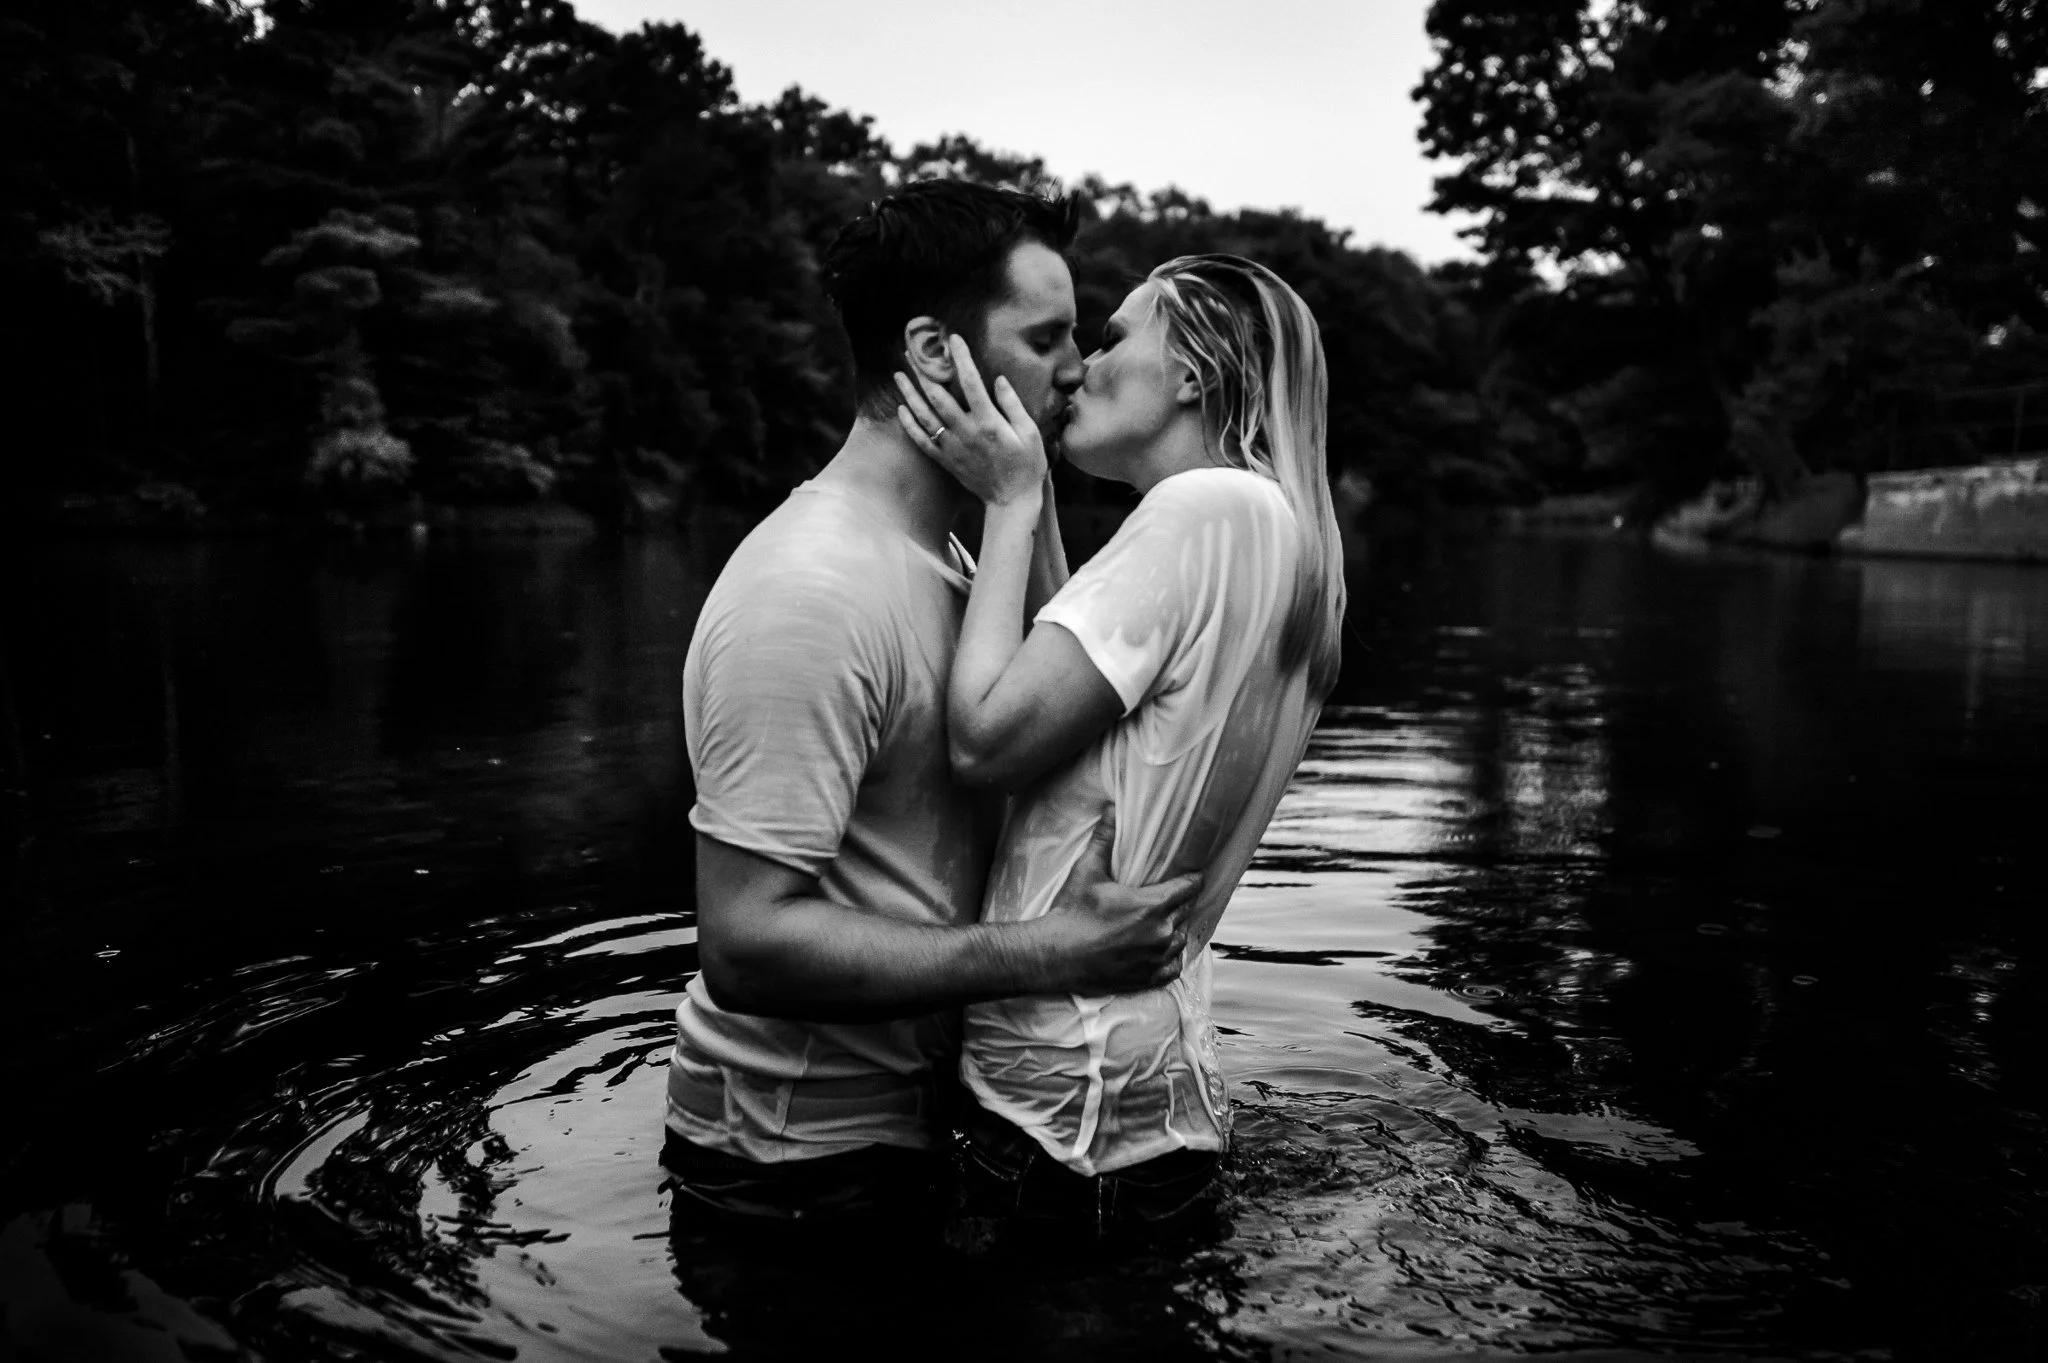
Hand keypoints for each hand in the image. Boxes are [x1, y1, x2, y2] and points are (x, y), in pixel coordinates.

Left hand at [895, 335, 1046, 507]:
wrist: (1012, 501)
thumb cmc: (1028, 466)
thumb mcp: (1030, 432)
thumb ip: (1013, 404)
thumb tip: (998, 379)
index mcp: (989, 422)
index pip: (971, 382)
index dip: (961, 358)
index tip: (954, 339)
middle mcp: (966, 432)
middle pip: (938, 396)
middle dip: (924, 371)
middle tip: (912, 352)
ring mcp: (953, 447)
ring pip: (925, 416)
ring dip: (909, 394)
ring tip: (899, 375)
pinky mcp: (946, 461)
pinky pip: (922, 442)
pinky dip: (910, 425)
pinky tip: (902, 410)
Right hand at [1033, 808, 1202, 994]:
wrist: (1054, 955)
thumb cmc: (1071, 913)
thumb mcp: (1088, 871)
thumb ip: (1105, 839)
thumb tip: (1111, 809)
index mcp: (1152, 906)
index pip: (1189, 888)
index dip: (1193, 879)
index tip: (1195, 874)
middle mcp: (1160, 933)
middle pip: (1185, 912)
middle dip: (1181, 903)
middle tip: (1174, 896)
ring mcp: (1155, 958)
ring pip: (1180, 940)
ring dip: (1176, 930)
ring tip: (1166, 922)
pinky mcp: (1147, 978)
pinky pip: (1173, 968)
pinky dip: (1170, 959)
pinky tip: (1161, 951)